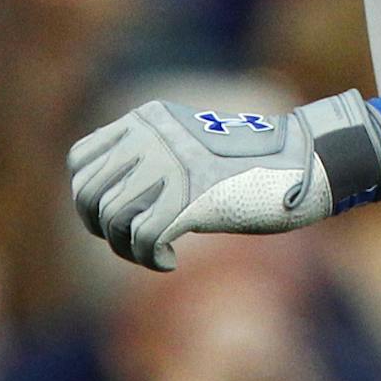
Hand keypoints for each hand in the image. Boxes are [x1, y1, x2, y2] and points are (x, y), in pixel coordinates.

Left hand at [67, 92, 380, 270]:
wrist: (300, 164)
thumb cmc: (245, 167)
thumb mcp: (186, 152)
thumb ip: (147, 165)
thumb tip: (102, 211)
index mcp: (146, 118)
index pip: (80, 160)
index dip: (87, 198)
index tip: (114, 220)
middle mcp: (150, 135)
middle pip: (88, 193)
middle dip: (102, 229)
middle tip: (134, 243)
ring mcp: (169, 162)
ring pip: (111, 218)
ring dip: (126, 249)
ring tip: (154, 253)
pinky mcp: (191, 193)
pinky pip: (142, 237)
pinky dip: (150, 258)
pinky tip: (170, 261)